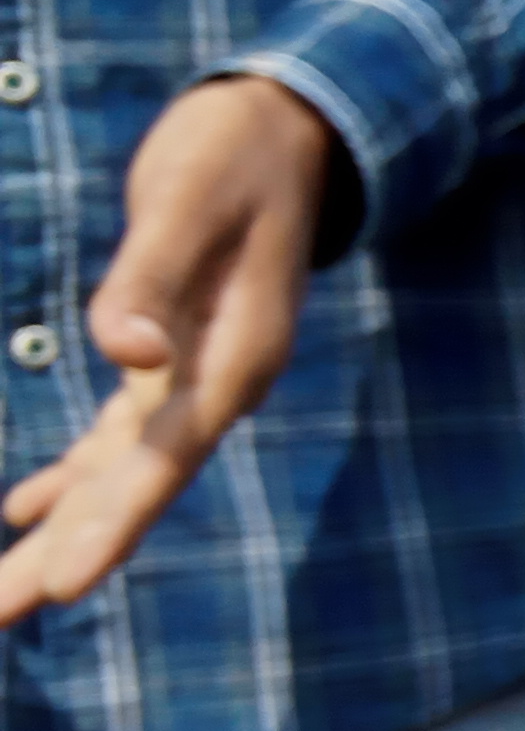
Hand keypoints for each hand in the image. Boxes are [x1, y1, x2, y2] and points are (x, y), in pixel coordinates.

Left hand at [0, 76, 336, 627]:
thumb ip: (152, 277)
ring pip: (120, 476)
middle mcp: (218, 384)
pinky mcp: (173, 355)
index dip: (107, 526)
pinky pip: (117, 440)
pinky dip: (72, 479)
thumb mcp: (189, 198)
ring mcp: (197, 376)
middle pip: (134, 490)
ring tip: (2, 603)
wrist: (290, 127)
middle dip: (63, 556)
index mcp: (232, 359)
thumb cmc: (235, 151)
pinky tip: (24, 509)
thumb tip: (124, 357)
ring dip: (60, 534)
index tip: (57, 588)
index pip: (161, 460)